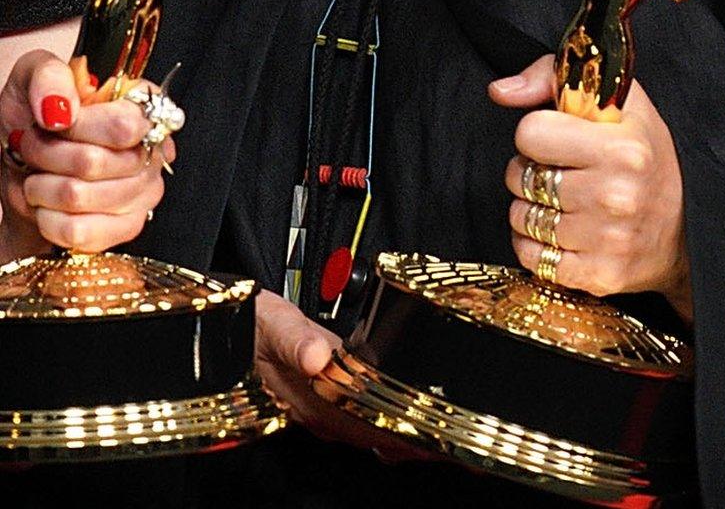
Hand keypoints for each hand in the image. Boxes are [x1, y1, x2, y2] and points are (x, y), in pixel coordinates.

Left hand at [0, 49, 172, 260]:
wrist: (23, 169)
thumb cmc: (34, 120)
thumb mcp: (33, 78)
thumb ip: (48, 77)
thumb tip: (63, 110)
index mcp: (140, 103)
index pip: (124, 125)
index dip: (79, 127)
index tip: (53, 122)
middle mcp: (151, 147)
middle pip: (94, 163)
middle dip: (46, 155)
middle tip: (34, 147)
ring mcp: (144, 190)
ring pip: (79, 197)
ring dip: (41, 187)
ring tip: (39, 174)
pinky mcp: (127, 227)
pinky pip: (78, 232)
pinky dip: (47, 220)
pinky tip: (49, 205)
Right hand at [256, 291, 437, 461]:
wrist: (230, 328)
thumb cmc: (250, 325)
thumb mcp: (271, 323)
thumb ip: (295, 339)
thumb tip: (316, 355)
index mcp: (313, 397)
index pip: (367, 425)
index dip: (400, 434)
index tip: (433, 439)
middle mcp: (320, 412)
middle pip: (374, 434)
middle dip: (411, 440)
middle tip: (452, 443)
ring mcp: (321, 409)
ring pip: (368, 431)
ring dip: (401, 434)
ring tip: (438, 436)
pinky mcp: (323, 400)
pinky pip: (360, 419)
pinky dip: (386, 422)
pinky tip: (405, 421)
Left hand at [489, 54, 692, 321]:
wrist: (688, 226)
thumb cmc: (645, 154)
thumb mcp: (615, 99)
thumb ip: (551, 77)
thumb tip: (500, 91)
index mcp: (621, 147)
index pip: (529, 132)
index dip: (538, 132)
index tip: (560, 137)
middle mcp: (614, 195)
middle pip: (521, 176)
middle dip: (531, 169)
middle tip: (560, 169)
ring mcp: (606, 241)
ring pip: (521, 217)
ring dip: (530, 207)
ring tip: (561, 200)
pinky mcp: (598, 276)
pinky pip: (532, 257)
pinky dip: (534, 243)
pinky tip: (560, 230)